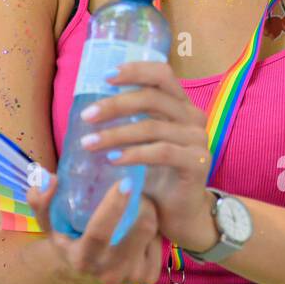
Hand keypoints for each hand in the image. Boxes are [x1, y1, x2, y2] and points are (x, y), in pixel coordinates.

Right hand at [27, 169, 163, 283]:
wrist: (81, 271)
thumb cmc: (66, 237)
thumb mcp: (48, 221)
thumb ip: (42, 200)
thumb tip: (49, 179)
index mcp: (82, 258)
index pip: (99, 233)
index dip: (113, 207)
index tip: (124, 182)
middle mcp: (108, 272)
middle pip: (139, 232)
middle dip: (144, 204)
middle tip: (137, 186)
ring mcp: (131, 276)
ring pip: (152, 233)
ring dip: (149, 212)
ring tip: (138, 202)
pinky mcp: (148, 277)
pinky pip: (159, 243)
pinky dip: (153, 228)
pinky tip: (140, 223)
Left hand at [78, 60, 220, 253]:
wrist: (181, 213)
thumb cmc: (155, 174)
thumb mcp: (141, 140)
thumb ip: (128, 119)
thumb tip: (89, 105)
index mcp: (180, 104)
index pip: (162, 74)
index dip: (135, 70)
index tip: (105, 77)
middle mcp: (193, 116)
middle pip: (152, 97)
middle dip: (115, 104)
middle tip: (87, 116)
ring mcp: (198, 139)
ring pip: (152, 126)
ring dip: (116, 134)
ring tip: (89, 144)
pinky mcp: (198, 163)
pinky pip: (162, 152)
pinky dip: (134, 154)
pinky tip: (113, 160)